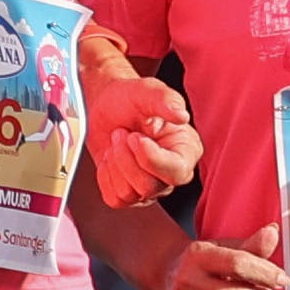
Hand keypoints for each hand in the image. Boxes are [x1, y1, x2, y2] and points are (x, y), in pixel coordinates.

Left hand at [83, 62, 199, 206]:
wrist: (103, 106)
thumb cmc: (129, 99)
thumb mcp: (147, 91)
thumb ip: (166, 100)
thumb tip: (182, 115)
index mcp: (186, 150)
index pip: (177, 171)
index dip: (152, 158)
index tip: (135, 137)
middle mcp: (171, 172)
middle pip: (150, 187)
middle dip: (126, 158)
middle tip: (121, 133)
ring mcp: (150, 187)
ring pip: (129, 194)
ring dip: (115, 163)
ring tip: (117, 141)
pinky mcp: (128, 194)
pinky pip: (114, 198)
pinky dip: (105, 175)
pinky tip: (111, 157)